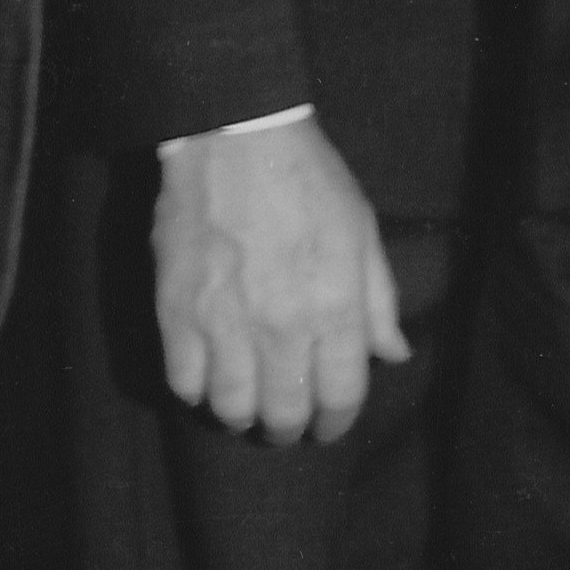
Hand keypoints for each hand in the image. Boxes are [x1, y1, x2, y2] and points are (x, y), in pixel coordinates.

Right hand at [152, 115, 409, 443]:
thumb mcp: (363, 234)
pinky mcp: (175, 311)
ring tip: (248, 411)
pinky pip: (182, 381)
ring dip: (243, 419)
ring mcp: (223, 322)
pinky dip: (197, 394)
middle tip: (287, 426)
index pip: (339, 396)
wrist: (234, 139)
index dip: (336, 423)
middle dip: (290, 430)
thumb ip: (378, 302)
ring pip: (230, 407)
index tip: (330, 426)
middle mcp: (280, 325)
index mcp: (334, 307)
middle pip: (284, 412)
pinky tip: (209, 384)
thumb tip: (393, 354)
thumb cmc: (310, 182)